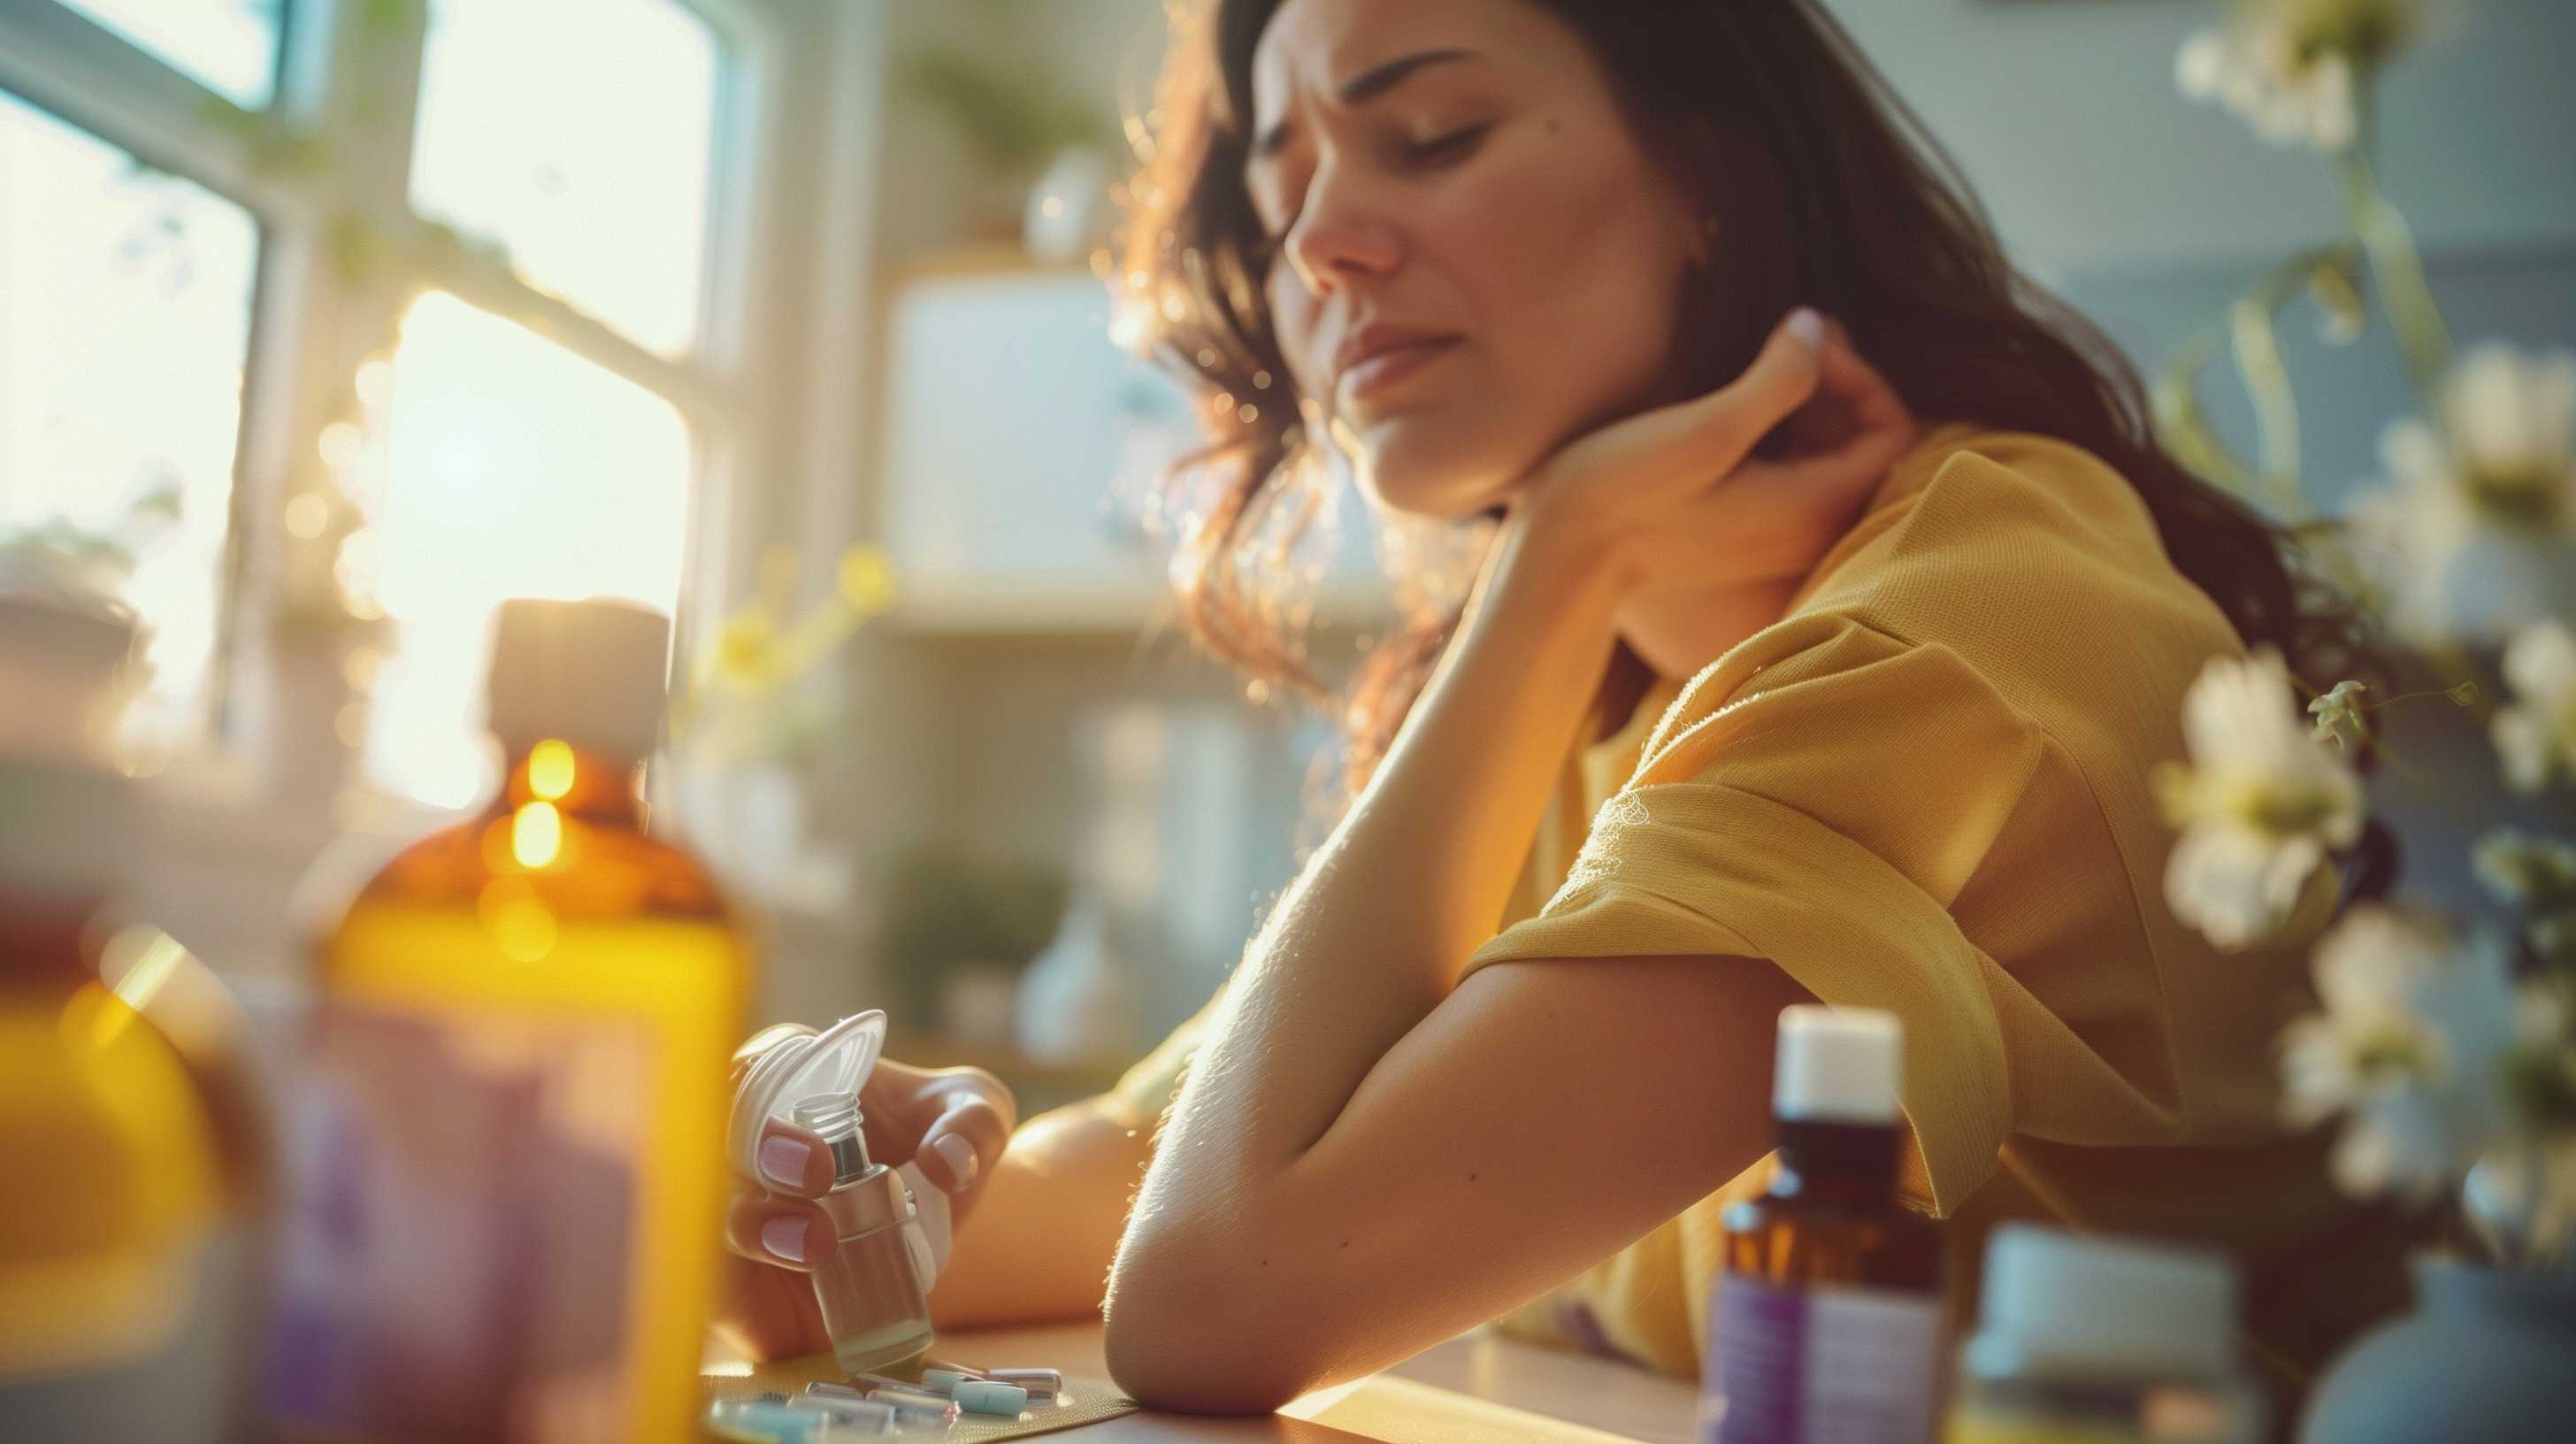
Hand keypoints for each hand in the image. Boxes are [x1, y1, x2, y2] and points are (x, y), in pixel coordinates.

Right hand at [709, 1058, 1015, 1361]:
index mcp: (794, 1081)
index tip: (799, 1095)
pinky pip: (712, 1288)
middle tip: (819, 1174)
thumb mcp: (977, 1119)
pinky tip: (787, 1292)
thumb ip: (974, 1124)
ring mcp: (734, 1214)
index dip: (757, 1078)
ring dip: (752, 1225)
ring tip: (820, 1241)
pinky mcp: (735, 1287)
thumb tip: (947, 1163)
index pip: (755, 1067)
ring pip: (706, 1216)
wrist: (936, 1223)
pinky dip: (733, 1290)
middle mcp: (748, 1145)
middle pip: (719, 1139)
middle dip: (762, 1153)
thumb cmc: (939, 1145)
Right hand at [1512, 306, 1919, 604]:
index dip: (1863, 377)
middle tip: (1791, 334)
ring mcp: (1774, 533)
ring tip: (1768, 354)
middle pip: (1864, 445)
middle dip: (1839, 382)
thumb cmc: (1629, 496)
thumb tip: (1814, 328)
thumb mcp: (1707, 429)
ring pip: (1827, 457)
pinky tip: (1741, 399)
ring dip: (1811, 401)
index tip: (1805, 343)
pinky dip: (1783, 429)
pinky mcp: (1742, 528)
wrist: (1564, 558)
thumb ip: (1777, 379)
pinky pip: (1791, 473)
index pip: (1893, 435)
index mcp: (1813, 509)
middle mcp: (1806, 530)